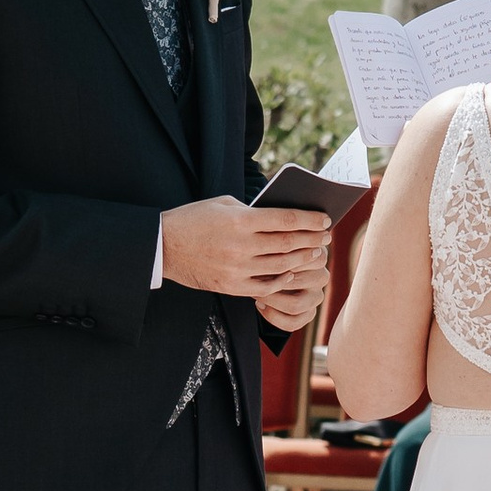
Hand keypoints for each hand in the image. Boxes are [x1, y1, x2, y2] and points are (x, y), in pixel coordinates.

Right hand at [162, 197, 329, 310]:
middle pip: (289, 244)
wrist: (163, 246)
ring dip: (303, 259)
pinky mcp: (232, 286)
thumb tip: (282, 216)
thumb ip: (252, 210)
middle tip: (327, 236)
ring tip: (315, 253)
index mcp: (240, 221)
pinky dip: (283, 280)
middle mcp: (241, 247)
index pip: (285, 220)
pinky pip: (267, 286)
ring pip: (282, 266)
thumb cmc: (194, 219)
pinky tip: (293, 272)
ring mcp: (237, 270)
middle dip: (312, 239)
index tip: (324, 219)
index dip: (309, 220)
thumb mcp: (223, 204)